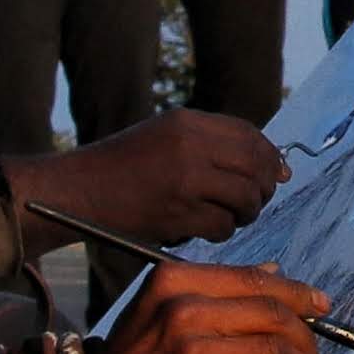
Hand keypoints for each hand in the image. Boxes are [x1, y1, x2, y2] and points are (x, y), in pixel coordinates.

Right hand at [13, 110, 288, 247]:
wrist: (76, 191)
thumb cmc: (122, 168)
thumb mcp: (165, 137)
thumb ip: (215, 145)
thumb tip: (278, 167)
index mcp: (187, 122)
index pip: (251, 135)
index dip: (270, 157)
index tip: (276, 174)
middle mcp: (190, 144)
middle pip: (256, 166)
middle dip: (263, 188)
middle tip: (253, 201)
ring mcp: (184, 178)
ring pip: (245, 198)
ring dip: (244, 213)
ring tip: (227, 216)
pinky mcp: (177, 213)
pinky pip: (223, 225)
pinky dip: (222, 232)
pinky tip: (205, 229)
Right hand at [94, 262, 325, 353]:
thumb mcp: (162, 308)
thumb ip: (218, 289)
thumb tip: (275, 272)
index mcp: (174, 281)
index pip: (253, 280)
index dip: (296, 292)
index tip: (321, 304)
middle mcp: (184, 310)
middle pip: (271, 313)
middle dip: (306, 333)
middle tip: (316, 349)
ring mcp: (193, 352)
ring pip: (274, 350)